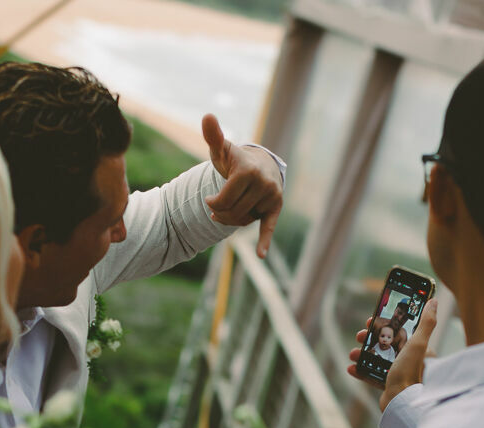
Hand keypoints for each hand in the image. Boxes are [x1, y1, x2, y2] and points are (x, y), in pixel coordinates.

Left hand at [201, 113, 283, 258]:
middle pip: (232, 212)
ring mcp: (272, 196)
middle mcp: (263, 183)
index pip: (223, 200)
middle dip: (221, 213)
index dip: (212, 204)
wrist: (260, 165)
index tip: (209, 200)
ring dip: (232, 220)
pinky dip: (264, 241)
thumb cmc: (235, 160)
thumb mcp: (222, 149)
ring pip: (244, 221)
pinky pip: (268, 227)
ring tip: (229, 212)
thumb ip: (213, 135)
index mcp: (247, 171)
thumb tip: (207, 116)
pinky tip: (260, 255)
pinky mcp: (276, 208)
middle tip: (216, 209)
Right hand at [347, 300, 438, 410]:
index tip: (372, 321)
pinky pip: (374, 376)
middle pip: (387, 344)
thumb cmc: (410, 373)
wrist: (401, 403)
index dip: (386, 324)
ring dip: (363, 355)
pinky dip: (362, 371)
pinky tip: (352, 368)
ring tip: (352, 353)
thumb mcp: (418, 344)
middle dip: (370, 339)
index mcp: (420, 350)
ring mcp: (400, 374)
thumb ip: (426, 323)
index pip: (401, 331)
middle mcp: (411, 362)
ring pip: (379, 359)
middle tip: (359, 336)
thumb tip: (434, 301)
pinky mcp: (390, 387)